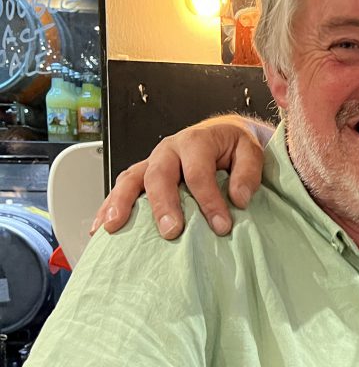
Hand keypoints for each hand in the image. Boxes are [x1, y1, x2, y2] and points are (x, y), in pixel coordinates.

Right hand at [91, 114, 269, 238]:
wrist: (222, 134)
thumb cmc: (234, 147)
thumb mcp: (251, 152)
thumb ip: (248, 173)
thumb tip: (238, 199)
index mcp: (196, 141)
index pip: (199, 173)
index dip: (209, 201)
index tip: (221, 226)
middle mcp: (169, 149)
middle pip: (159, 175)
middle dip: (163, 205)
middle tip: (171, 232)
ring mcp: (152, 161)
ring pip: (130, 179)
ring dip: (120, 203)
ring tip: (113, 227)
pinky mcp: (143, 174)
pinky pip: (123, 187)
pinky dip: (109, 206)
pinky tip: (100, 227)